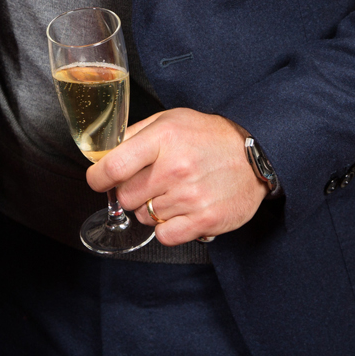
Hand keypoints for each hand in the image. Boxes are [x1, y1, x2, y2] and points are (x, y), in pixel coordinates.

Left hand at [87, 109, 266, 245]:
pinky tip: (180, 211)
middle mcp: (175, 167)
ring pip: (144, 216)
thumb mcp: (171, 120)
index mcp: (163, 137)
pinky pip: (164, 236)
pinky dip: (167, 227)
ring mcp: (190, 196)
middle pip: (125, 196)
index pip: (112, 166)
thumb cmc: (210, 137)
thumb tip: (102, 154)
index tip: (99, 179)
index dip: (97, 177)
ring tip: (173, 192)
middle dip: (131, 191)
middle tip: (150, 182)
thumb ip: (134, 135)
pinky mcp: (204, 220)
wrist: (256, 155)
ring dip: (152, 208)